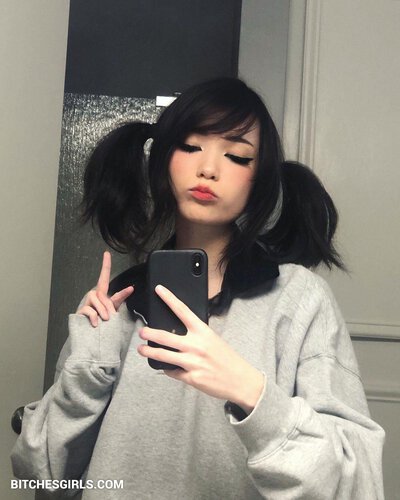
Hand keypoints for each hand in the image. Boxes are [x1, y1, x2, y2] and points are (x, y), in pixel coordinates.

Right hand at [76, 251, 133, 326]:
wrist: (95, 337)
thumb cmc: (106, 323)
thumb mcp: (115, 309)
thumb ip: (120, 298)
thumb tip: (131, 287)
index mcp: (103, 293)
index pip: (104, 276)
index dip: (105, 264)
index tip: (106, 253)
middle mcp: (94, 295)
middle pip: (103, 293)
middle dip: (109, 306)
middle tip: (110, 318)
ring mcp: (86, 302)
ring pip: (96, 300)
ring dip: (102, 311)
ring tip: (104, 321)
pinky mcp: (80, 311)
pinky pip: (89, 310)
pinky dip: (94, 317)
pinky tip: (95, 324)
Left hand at [137, 285, 264, 412]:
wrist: (241, 380)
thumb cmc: (227, 358)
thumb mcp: (213, 340)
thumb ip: (196, 335)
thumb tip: (178, 333)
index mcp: (203, 331)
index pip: (183, 310)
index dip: (169, 299)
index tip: (159, 290)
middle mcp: (196, 345)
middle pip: (166, 336)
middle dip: (150, 333)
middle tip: (142, 332)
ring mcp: (193, 362)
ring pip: (164, 356)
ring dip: (150, 352)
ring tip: (141, 349)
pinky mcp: (191, 377)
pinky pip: (173, 372)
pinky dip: (168, 370)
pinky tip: (165, 368)